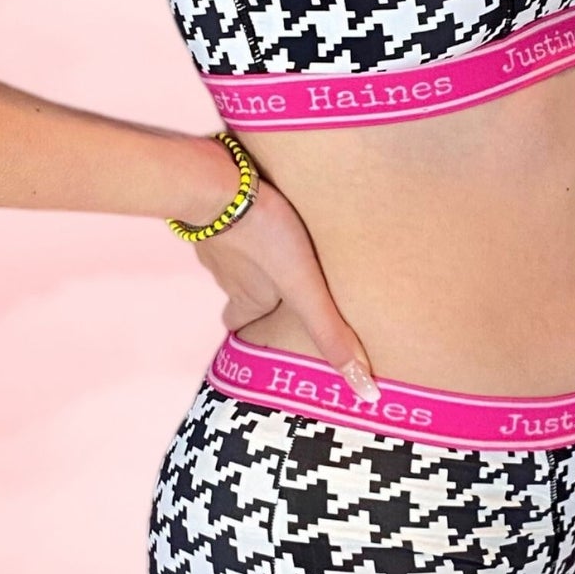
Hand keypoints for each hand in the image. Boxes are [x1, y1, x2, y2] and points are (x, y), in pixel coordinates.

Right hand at [190, 171, 380, 402]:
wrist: (220, 182)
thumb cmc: (264, 237)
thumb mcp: (305, 290)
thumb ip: (330, 333)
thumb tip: (364, 391)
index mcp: (245, 299)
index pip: (237, 324)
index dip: (248, 326)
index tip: (259, 327)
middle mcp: (225, 274)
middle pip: (236, 288)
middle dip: (251, 287)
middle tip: (271, 278)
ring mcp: (213, 237)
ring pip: (230, 252)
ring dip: (247, 248)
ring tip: (270, 237)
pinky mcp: (210, 202)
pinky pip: (223, 215)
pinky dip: (235, 215)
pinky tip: (251, 202)